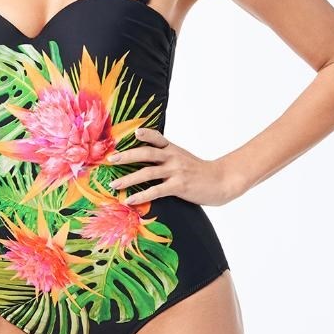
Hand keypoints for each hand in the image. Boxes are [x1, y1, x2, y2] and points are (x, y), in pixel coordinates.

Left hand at [107, 127, 247, 206]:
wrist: (222, 181)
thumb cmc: (201, 173)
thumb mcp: (184, 159)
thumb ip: (168, 157)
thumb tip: (148, 161)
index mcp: (173, 149)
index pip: (157, 137)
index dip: (145, 134)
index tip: (132, 133)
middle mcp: (173, 157)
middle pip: (146, 153)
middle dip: (126, 156)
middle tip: (111, 159)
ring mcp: (176, 171)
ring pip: (147, 172)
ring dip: (128, 179)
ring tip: (114, 184)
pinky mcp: (179, 185)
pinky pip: (156, 190)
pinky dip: (141, 195)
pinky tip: (131, 200)